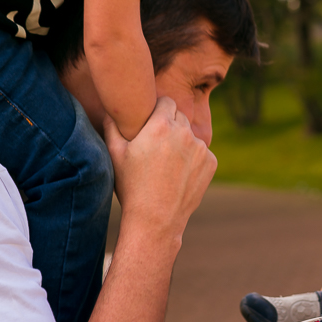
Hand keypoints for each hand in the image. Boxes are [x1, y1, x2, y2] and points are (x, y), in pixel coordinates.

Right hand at [103, 96, 215, 241]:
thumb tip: (111, 106)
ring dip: (181, 142)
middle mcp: (184, 132)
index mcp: (161, 125)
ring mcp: (201, 148)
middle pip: (179, 116)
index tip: (151, 121)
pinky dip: (193, 159)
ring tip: (166, 163)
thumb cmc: (130, 185)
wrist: (155, 219)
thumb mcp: (114, 154)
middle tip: (156, 144)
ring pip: (190, 135)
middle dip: (169, 125)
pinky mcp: (211, 163)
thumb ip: (112, 124)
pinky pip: (201, 153)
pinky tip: (178, 174)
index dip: (157, 110)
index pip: (166, 101)